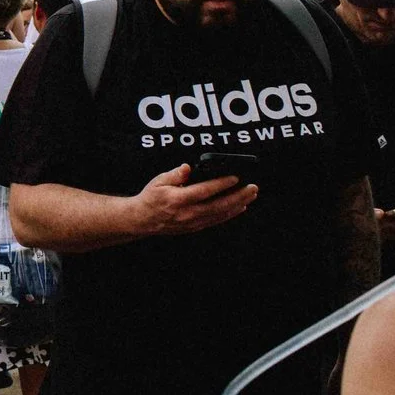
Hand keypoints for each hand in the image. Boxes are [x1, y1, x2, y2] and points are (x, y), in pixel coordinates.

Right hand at [130, 164, 255, 236]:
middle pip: (219, 205)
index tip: (235, 178)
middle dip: (239, 196)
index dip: (221, 184)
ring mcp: (193, 222)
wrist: (142, 220)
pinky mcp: (195, 227)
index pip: (205, 191)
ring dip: (238, 205)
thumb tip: (187, 168)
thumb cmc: (150, 199)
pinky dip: (229, 214)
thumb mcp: (158, 181)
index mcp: (178, 199)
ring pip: (221, 214)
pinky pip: (216, 220)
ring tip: (250, 196)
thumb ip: (175, 174)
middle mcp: (188, 213)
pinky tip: (238, 207)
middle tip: (252, 188)